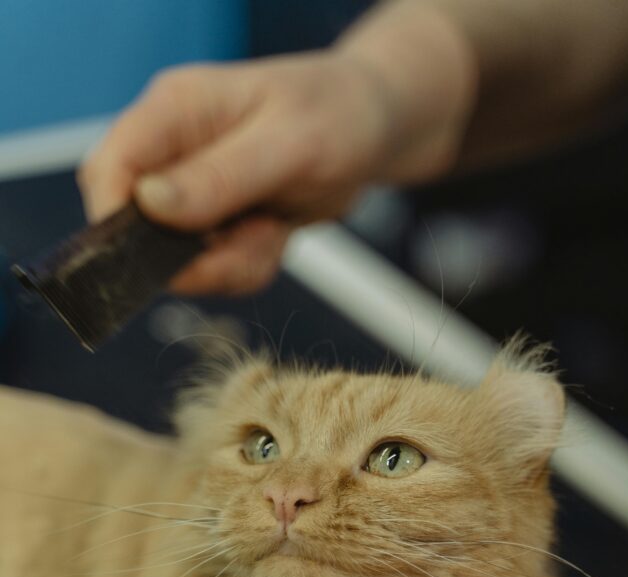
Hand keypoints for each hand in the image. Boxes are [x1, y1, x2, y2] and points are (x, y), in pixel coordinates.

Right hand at [78, 2, 475, 294]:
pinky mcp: (214, 223)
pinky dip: (245, 267)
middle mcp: (172, 152)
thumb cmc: (338, 116)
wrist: (374, 132)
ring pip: (177, 260)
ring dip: (227, 265)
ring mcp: (191, 191)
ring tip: (271, 231)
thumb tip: (149, 204)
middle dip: (190, 257)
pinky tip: (274, 236)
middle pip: (134, 228)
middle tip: (248, 242)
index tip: (163, 256)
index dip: (119, 222)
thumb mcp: (288, 145)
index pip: (108, 169)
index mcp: (174, 111)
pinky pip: (212, 270)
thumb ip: (219, 176)